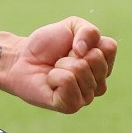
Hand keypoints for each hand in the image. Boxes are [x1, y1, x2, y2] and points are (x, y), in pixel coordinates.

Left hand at [0, 16, 115, 113]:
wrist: (21, 58)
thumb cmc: (48, 44)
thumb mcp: (71, 26)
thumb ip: (88, 30)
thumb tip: (83, 51)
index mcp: (104, 64)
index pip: (109, 47)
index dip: (87, 40)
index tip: (73, 46)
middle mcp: (99, 83)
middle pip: (95, 59)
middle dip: (72, 53)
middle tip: (61, 59)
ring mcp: (86, 97)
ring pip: (79, 69)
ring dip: (61, 64)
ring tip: (55, 70)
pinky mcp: (70, 106)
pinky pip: (67, 81)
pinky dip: (55, 76)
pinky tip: (50, 81)